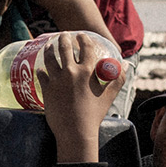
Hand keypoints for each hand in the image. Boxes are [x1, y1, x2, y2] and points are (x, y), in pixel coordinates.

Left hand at [37, 32, 118, 163]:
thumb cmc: (94, 114)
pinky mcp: (47, 89)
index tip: (80, 35)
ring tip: (48, 45)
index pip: (86, 47)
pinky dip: (41, 70)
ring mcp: (57, 80)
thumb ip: (118, 78)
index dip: (83, 39)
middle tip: (62, 35)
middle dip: (63, 39)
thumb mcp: (109, 95)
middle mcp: (71, 72)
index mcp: (88, 71)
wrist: (76, 131)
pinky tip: (41, 68)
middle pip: (65, 48)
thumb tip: (125, 64)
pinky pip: (41, 75)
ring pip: (50, 58)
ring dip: (49, 49)